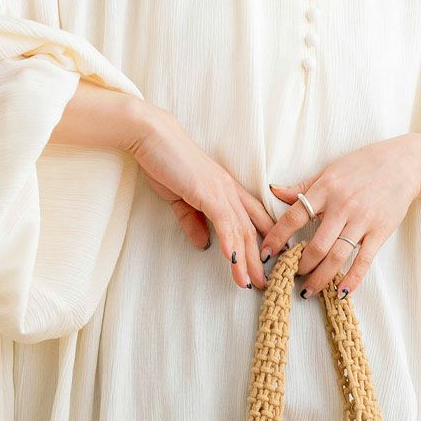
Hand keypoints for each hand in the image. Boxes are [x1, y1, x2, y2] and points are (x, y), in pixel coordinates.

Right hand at [128, 104, 274, 290]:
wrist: (152, 136)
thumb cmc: (165, 163)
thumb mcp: (180, 200)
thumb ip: (192, 221)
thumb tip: (203, 244)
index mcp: (226, 190)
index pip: (252, 219)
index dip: (263, 242)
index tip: (268, 264)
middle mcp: (230, 190)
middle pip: (252, 230)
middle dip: (258, 260)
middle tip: (264, 284)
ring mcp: (221, 190)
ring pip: (240, 230)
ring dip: (245, 259)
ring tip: (249, 283)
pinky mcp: (207, 192)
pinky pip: (223, 221)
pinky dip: (229, 242)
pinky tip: (233, 260)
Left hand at [258, 134, 420, 298]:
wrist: (404, 163)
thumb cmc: (363, 165)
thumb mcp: (330, 171)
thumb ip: (302, 186)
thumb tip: (273, 191)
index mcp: (326, 189)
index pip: (294, 216)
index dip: (277, 238)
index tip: (266, 254)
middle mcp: (343, 206)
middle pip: (316, 244)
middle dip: (300, 266)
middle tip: (290, 276)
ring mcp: (363, 220)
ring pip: (337, 256)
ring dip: (320, 278)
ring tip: (308, 291)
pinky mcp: (380, 231)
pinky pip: (363, 260)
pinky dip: (352, 279)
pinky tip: (340, 292)